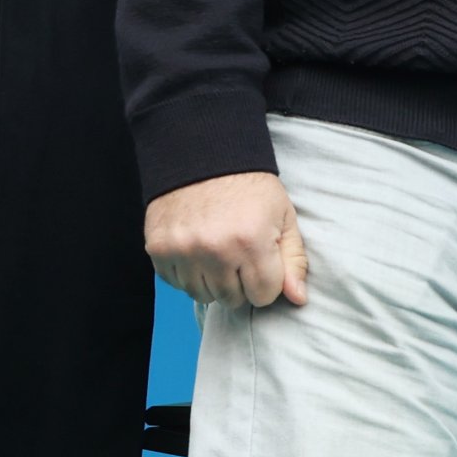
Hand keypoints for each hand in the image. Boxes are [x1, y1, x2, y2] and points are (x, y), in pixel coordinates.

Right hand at [146, 172, 309, 307]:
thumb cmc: (250, 189)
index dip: (267, 282)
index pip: (263, 296)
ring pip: (202, 295)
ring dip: (213, 281)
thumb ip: (293, 260)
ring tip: (219, 252)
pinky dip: (188, 274)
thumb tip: (298, 299)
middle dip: (241, 283)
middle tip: (240, 255)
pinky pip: (176, 284)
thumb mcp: (283, 217)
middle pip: (232, 299)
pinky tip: (197, 250)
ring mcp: (182, 251)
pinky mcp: (158, 250)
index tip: (263, 263)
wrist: (203, 157)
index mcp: (251, 241)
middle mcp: (214, 250)